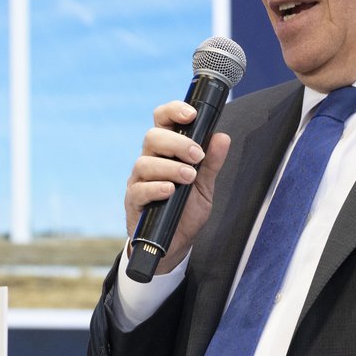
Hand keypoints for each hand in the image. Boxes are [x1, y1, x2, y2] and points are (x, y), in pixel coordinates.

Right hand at [124, 101, 230, 274]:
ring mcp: (139, 181)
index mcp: (166, 151)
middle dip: (177, 143)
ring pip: (144, 163)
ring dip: (170, 167)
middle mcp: (149, 161)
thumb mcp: (205, 186)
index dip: (173, 111)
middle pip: (152, 137)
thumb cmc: (186, 209)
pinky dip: (156, 187)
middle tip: (197, 156)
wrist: (175, 244)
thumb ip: (212, 162)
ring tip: (189, 178)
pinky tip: (170, 190)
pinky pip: (139, 189)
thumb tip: (222, 137)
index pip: (162, 120)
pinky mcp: (133, 202)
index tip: (191, 114)